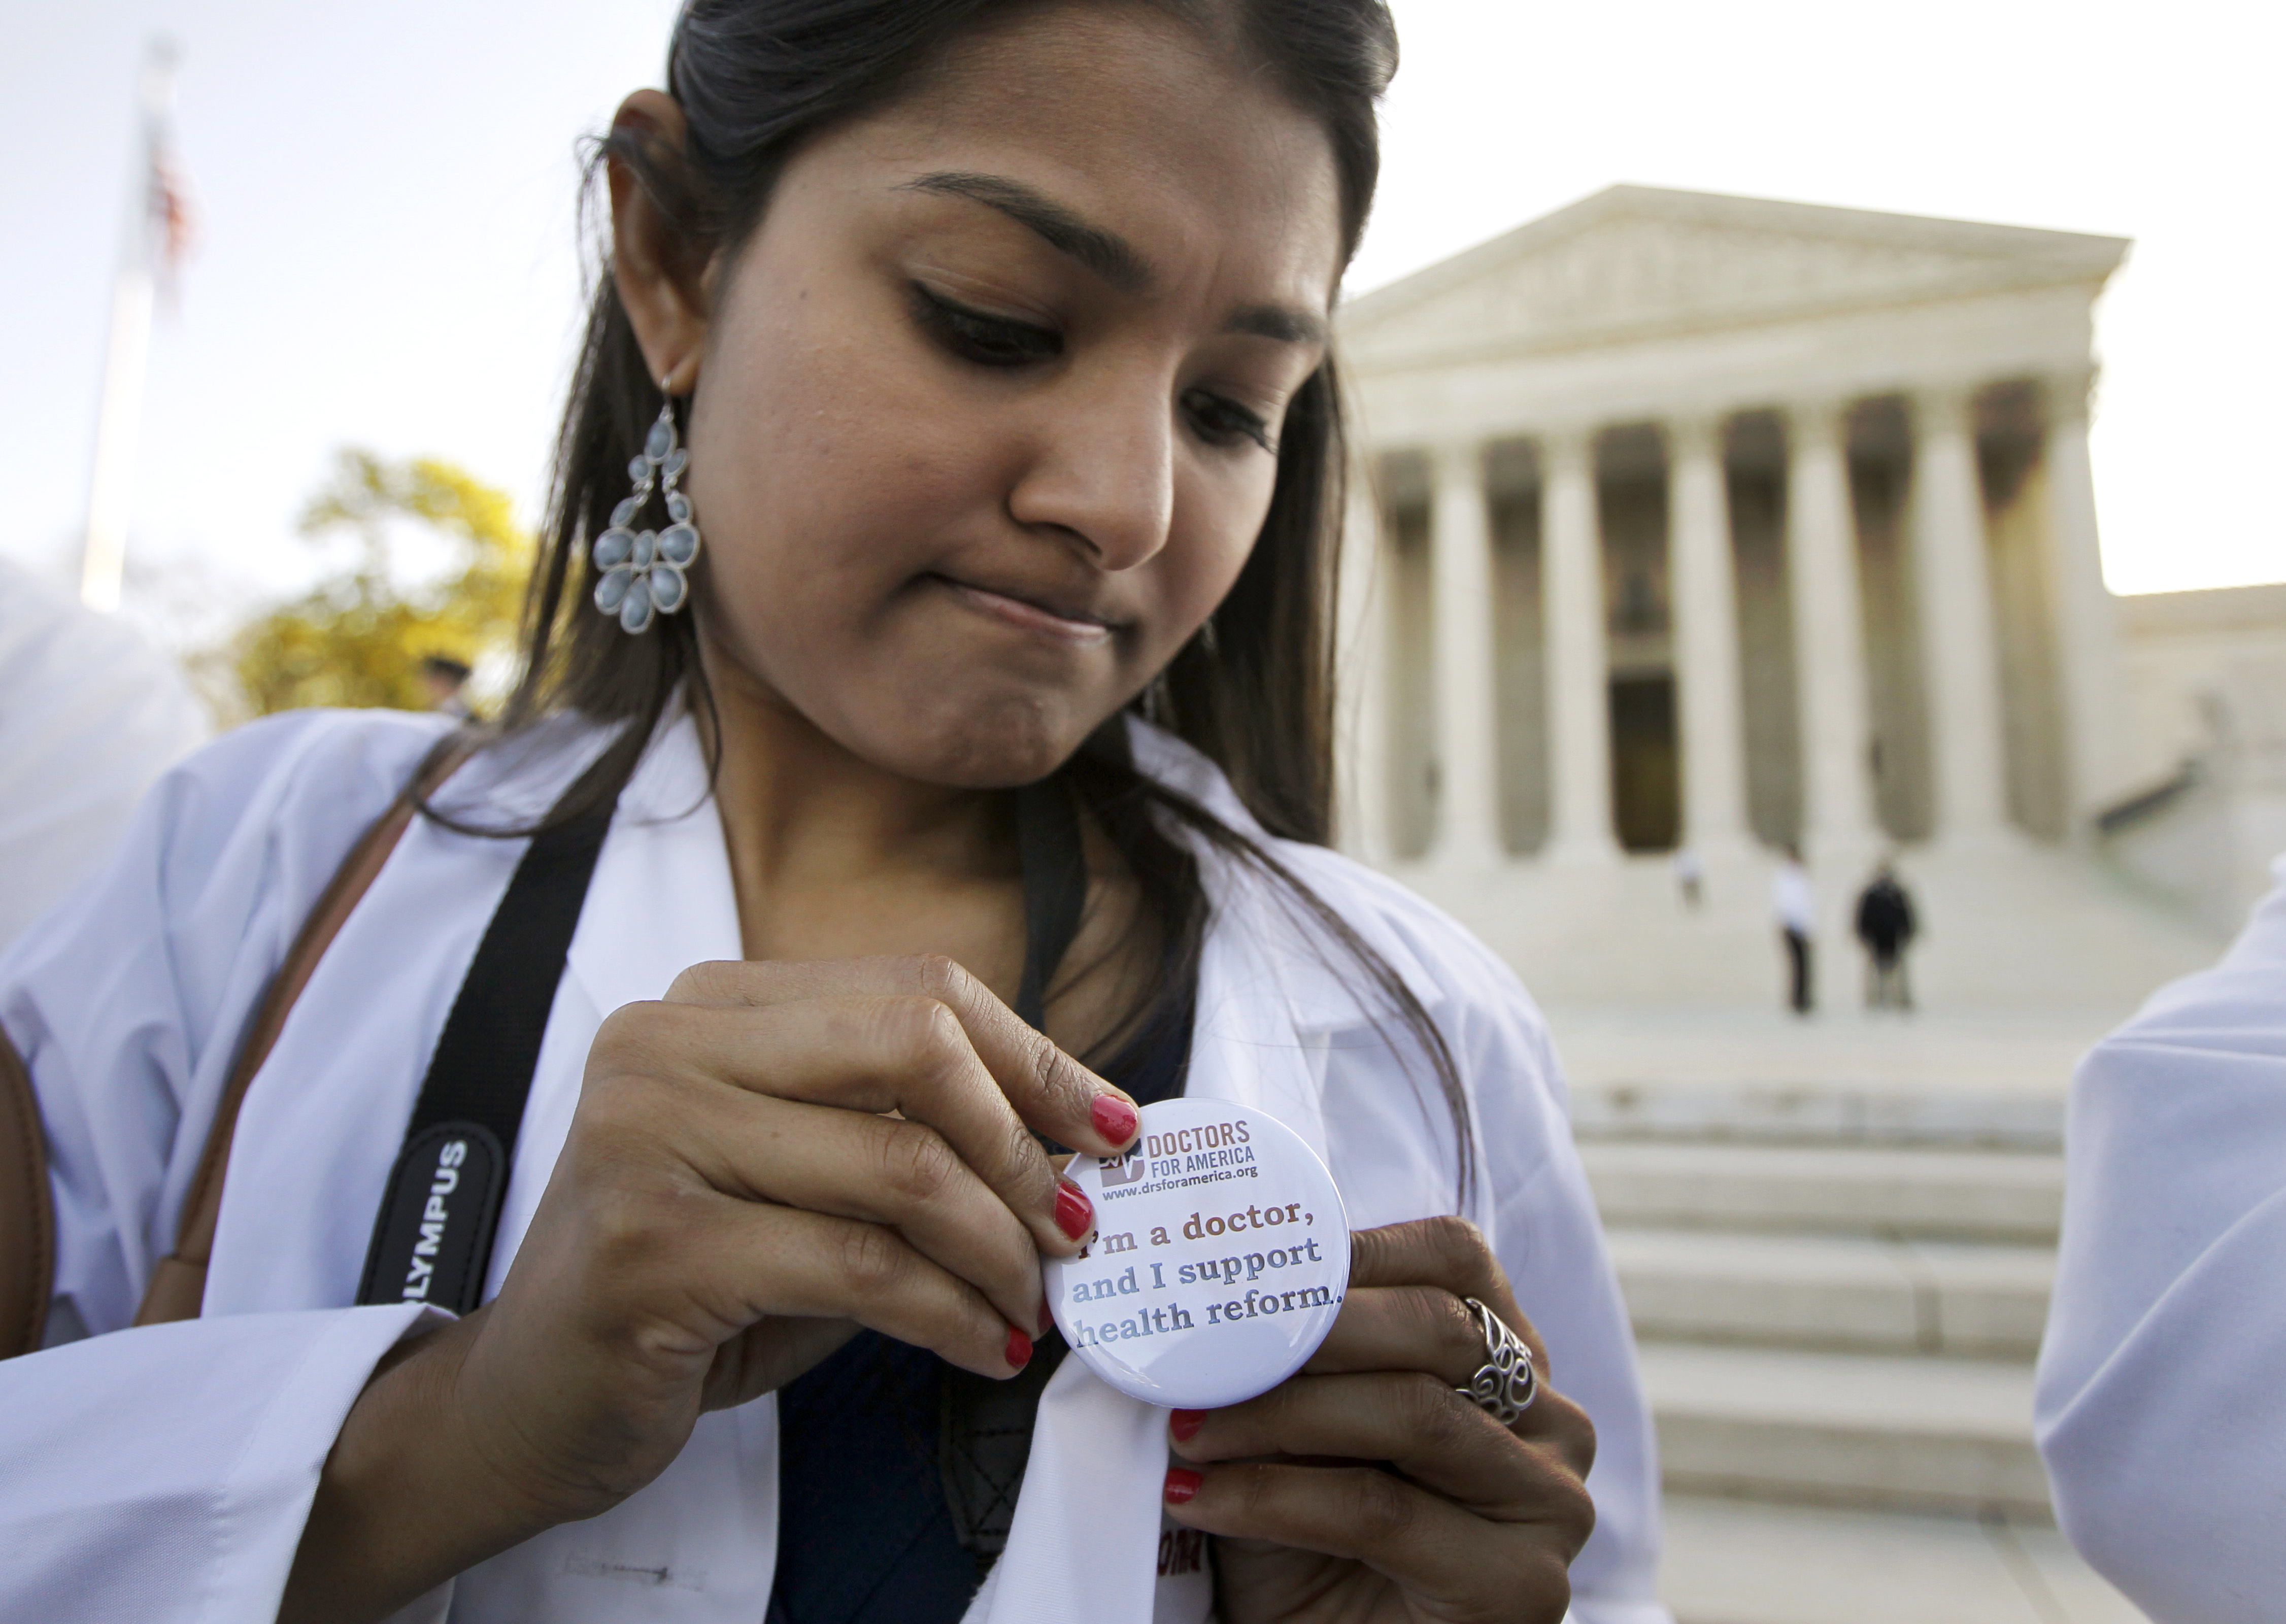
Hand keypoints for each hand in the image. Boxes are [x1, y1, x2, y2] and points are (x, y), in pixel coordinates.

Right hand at [281, 955, 1138, 1621]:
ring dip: (998, 1247)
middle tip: (1075, 1227)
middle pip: (913, 1042)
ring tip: (1032, 1303)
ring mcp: (647, 1138)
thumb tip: (1069, 1147)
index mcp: (711, 1005)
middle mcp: (667, 1046)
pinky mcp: (649, 1247)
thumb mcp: (801, 1186)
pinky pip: (858, 1266)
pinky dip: (949, 1311)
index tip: (1112, 1127)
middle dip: (1022, 1143)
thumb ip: (902, 1140)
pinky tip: (980, 1344)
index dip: (1033, 1057)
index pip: (916, 987)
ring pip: (898, 1164)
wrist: (525, 1400)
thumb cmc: (685, 1287)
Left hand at [1162, 1217, 1596, 1623]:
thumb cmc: (1311, 1546)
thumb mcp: (1300, 1434)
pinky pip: (1381, 1510)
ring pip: (1412, 1413)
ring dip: (1279, 1412)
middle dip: (1306, 1329)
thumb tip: (1208, 1289)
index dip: (1356, 1250)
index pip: (1455, 1259)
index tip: (1252, 1269)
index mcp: (1510, 1361)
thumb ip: (1292, 1362)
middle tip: (1205, 1347)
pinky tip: (1200, 1500)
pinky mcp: (1522, 1584)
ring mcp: (1549, 1504)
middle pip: (1438, 1327)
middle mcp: (1551, 1422)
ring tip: (1189, 1429)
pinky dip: (1272, 1498)